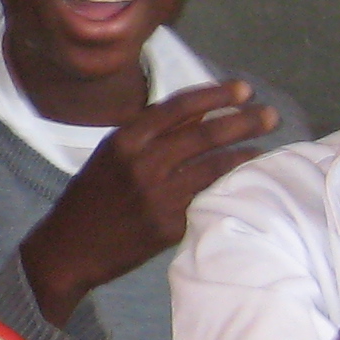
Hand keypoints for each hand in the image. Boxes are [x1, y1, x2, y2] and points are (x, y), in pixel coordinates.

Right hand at [16, 80, 276, 323]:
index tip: (242, 89)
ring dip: (244, 154)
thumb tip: (200, 112)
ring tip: (264, 147)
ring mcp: (157, 196)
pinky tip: (243, 181)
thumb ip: (151, 134)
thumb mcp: (111, 156)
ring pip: (212, 167)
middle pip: (204, 134)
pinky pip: (206, 198)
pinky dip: (228, 185)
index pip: (178, 107)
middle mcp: (142, 164)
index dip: (214, 95)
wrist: (69, 250)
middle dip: (243, 121)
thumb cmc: (90, 199)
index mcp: (124, 140)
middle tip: (270, 114)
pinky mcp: (169, 225)